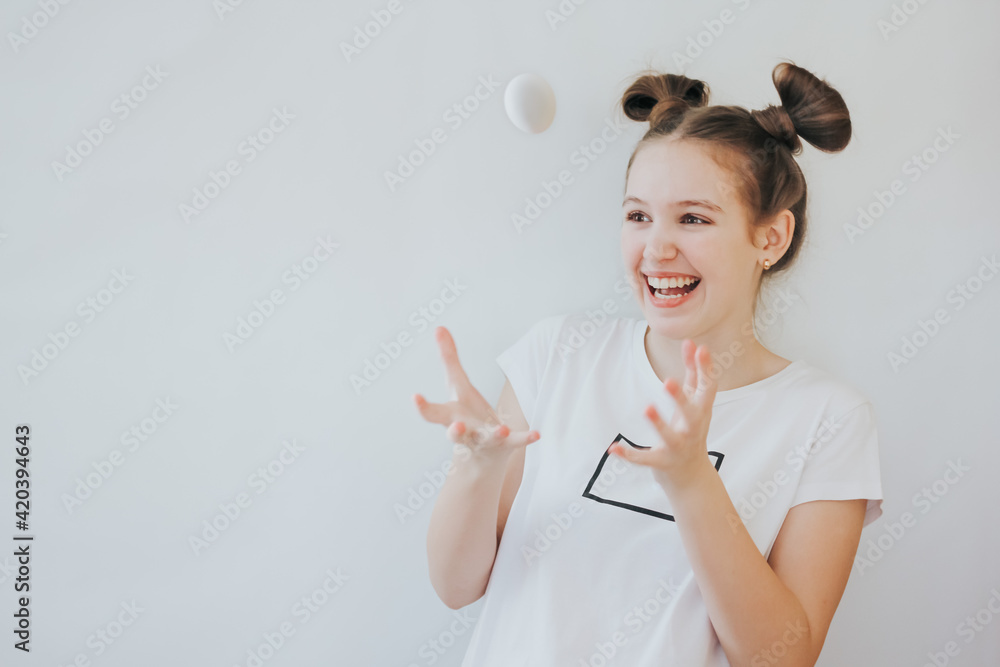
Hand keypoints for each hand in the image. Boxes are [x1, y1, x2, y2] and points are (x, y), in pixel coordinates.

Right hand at [413, 326, 540, 465]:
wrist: (483, 456)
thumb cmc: (466, 414)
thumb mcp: (458, 386)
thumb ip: (449, 359)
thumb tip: (438, 326)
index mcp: (451, 416)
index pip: (433, 413)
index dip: (423, 406)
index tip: (415, 397)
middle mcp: (465, 432)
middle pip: (455, 434)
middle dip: (454, 432)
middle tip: (456, 427)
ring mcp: (485, 440)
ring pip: (486, 439)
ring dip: (493, 434)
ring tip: (501, 429)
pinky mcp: (506, 444)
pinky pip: (516, 442)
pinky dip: (525, 438)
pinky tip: (537, 434)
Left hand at [609, 338, 717, 492]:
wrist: (692, 477)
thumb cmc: (692, 430)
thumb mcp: (695, 402)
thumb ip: (694, 373)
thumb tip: (692, 343)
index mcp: (701, 412)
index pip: (708, 388)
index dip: (706, 369)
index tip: (700, 348)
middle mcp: (693, 430)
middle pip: (691, 414)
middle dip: (680, 398)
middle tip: (668, 381)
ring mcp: (678, 448)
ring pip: (670, 437)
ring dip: (659, 424)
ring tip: (646, 408)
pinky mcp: (661, 463)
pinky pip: (645, 459)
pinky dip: (629, 455)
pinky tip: (613, 449)